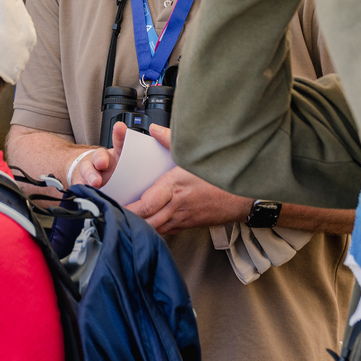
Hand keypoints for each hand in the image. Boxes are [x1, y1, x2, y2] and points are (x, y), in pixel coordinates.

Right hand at [70, 122, 128, 187]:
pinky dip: (82, 188)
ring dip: (91, 175)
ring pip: (87, 170)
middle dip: (101, 158)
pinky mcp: (80, 183)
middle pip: (99, 156)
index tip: (119, 127)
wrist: (90, 177)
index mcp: (116, 156)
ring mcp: (89, 171)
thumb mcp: (124, 164)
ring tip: (96, 182)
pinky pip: (80, 185)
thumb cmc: (111, 171)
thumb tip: (155, 157)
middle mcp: (101, 161)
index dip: (120, 135)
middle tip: (103, 162)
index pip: (119, 144)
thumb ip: (131, 160)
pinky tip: (83, 190)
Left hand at [125, 125, 252, 233]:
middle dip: (129, 219)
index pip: (146, 204)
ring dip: (140, 225)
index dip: (129, 208)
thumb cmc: (221, 174)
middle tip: (114, 213)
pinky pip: (166, 230)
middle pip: (146, 220)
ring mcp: (183, 219)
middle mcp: (177, 206)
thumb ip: (170, 140)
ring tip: (126, 218)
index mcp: (175, 187)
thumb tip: (153, 130)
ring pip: (154, 228)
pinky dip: (154, 228)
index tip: (116, 204)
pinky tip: (147, 222)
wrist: (245, 197)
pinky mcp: (188, 225)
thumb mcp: (195, 153)